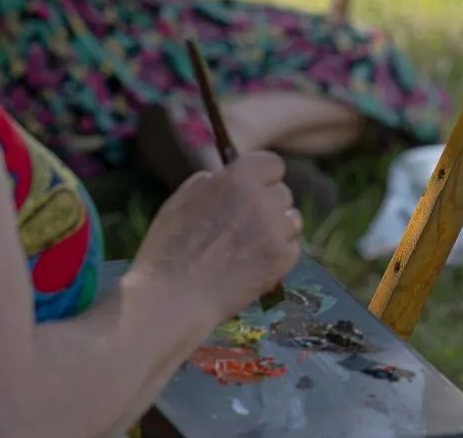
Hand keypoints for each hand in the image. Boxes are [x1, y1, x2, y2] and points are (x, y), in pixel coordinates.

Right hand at [130, 150, 301, 324]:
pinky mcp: (282, 259)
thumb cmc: (170, 247)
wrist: (174, 298)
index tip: (254, 189)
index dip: (263, 177)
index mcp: (238, 177)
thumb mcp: (183, 198)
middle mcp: (262, 199)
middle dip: (268, 204)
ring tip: (250, 245)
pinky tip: (255, 262)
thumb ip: (214, 180)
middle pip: (282, 192)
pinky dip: (278, 253)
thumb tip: (230, 174)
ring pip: (292, 219)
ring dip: (277, 228)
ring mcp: (275, 230)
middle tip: (245, 224)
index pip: (272, 164)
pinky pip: (292, 246)